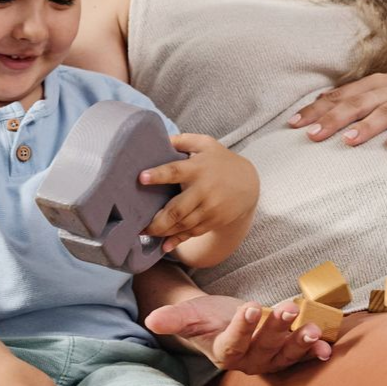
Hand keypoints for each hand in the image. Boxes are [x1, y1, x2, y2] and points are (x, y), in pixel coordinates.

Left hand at [139, 134, 258, 251]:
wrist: (248, 184)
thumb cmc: (221, 161)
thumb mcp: (206, 144)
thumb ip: (183, 141)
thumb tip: (159, 139)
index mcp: (197, 168)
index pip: (175, 171)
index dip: (158, 175)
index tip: (141, 178)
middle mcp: (203, 190)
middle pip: (177, 209)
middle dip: (156, 221)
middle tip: (138, 226)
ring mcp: (209, 208)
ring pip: (183, 224)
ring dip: (163, 232)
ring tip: (145, 234)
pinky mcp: (213, 221)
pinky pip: (192, 233)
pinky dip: (178, 240)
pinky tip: (164, 245)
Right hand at [145, 292, 333, 371]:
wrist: (221, 323)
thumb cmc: (206, 319)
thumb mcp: (189, 314)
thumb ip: (174, 318)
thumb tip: (151, 319)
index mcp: (223, 352)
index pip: (232, 343)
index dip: (242, 328)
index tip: (249, 307)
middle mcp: (248, 361)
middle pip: (264, 347)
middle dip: (277, 328)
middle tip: (287, 308)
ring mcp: (268, 360)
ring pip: (284, 354)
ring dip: (300, 342)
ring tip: (314, 329)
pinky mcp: (285, 354)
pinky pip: (299, 356)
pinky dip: (314, 352)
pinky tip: (326, 347)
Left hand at [288, 68, 386, 149]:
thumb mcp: (383, 91)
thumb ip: (355, 97)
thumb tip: (320, 102)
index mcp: (373, 85)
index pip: (339, 96)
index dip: (316, 109)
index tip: (293, 125)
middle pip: (356, 103)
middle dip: (333, 118)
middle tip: (312, 135)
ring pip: (385, 112)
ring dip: (366, 126)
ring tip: (348, 141)